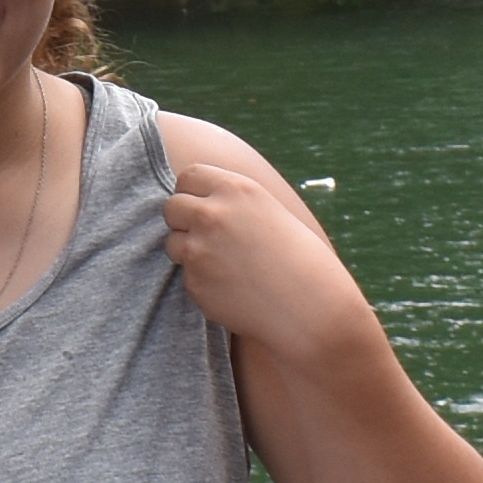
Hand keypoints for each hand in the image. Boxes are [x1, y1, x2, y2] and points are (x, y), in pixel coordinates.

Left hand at [160, 151, 385, 363]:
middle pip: (172, 206)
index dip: (192, 192)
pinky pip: (185, 274)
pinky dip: (201, 280)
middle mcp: (212, 214)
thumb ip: (233, 202)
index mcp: (236, 190)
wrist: (310, 306)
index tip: (202, 206)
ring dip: (188, 251)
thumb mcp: (269, 211)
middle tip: (207, 237)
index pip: (189, 176)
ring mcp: (199, 249)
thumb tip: (198, 198)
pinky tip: (231, 286)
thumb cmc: (300, 259)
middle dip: (183, 220)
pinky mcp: (194, 281)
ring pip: (172, 242)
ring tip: (223, 263)